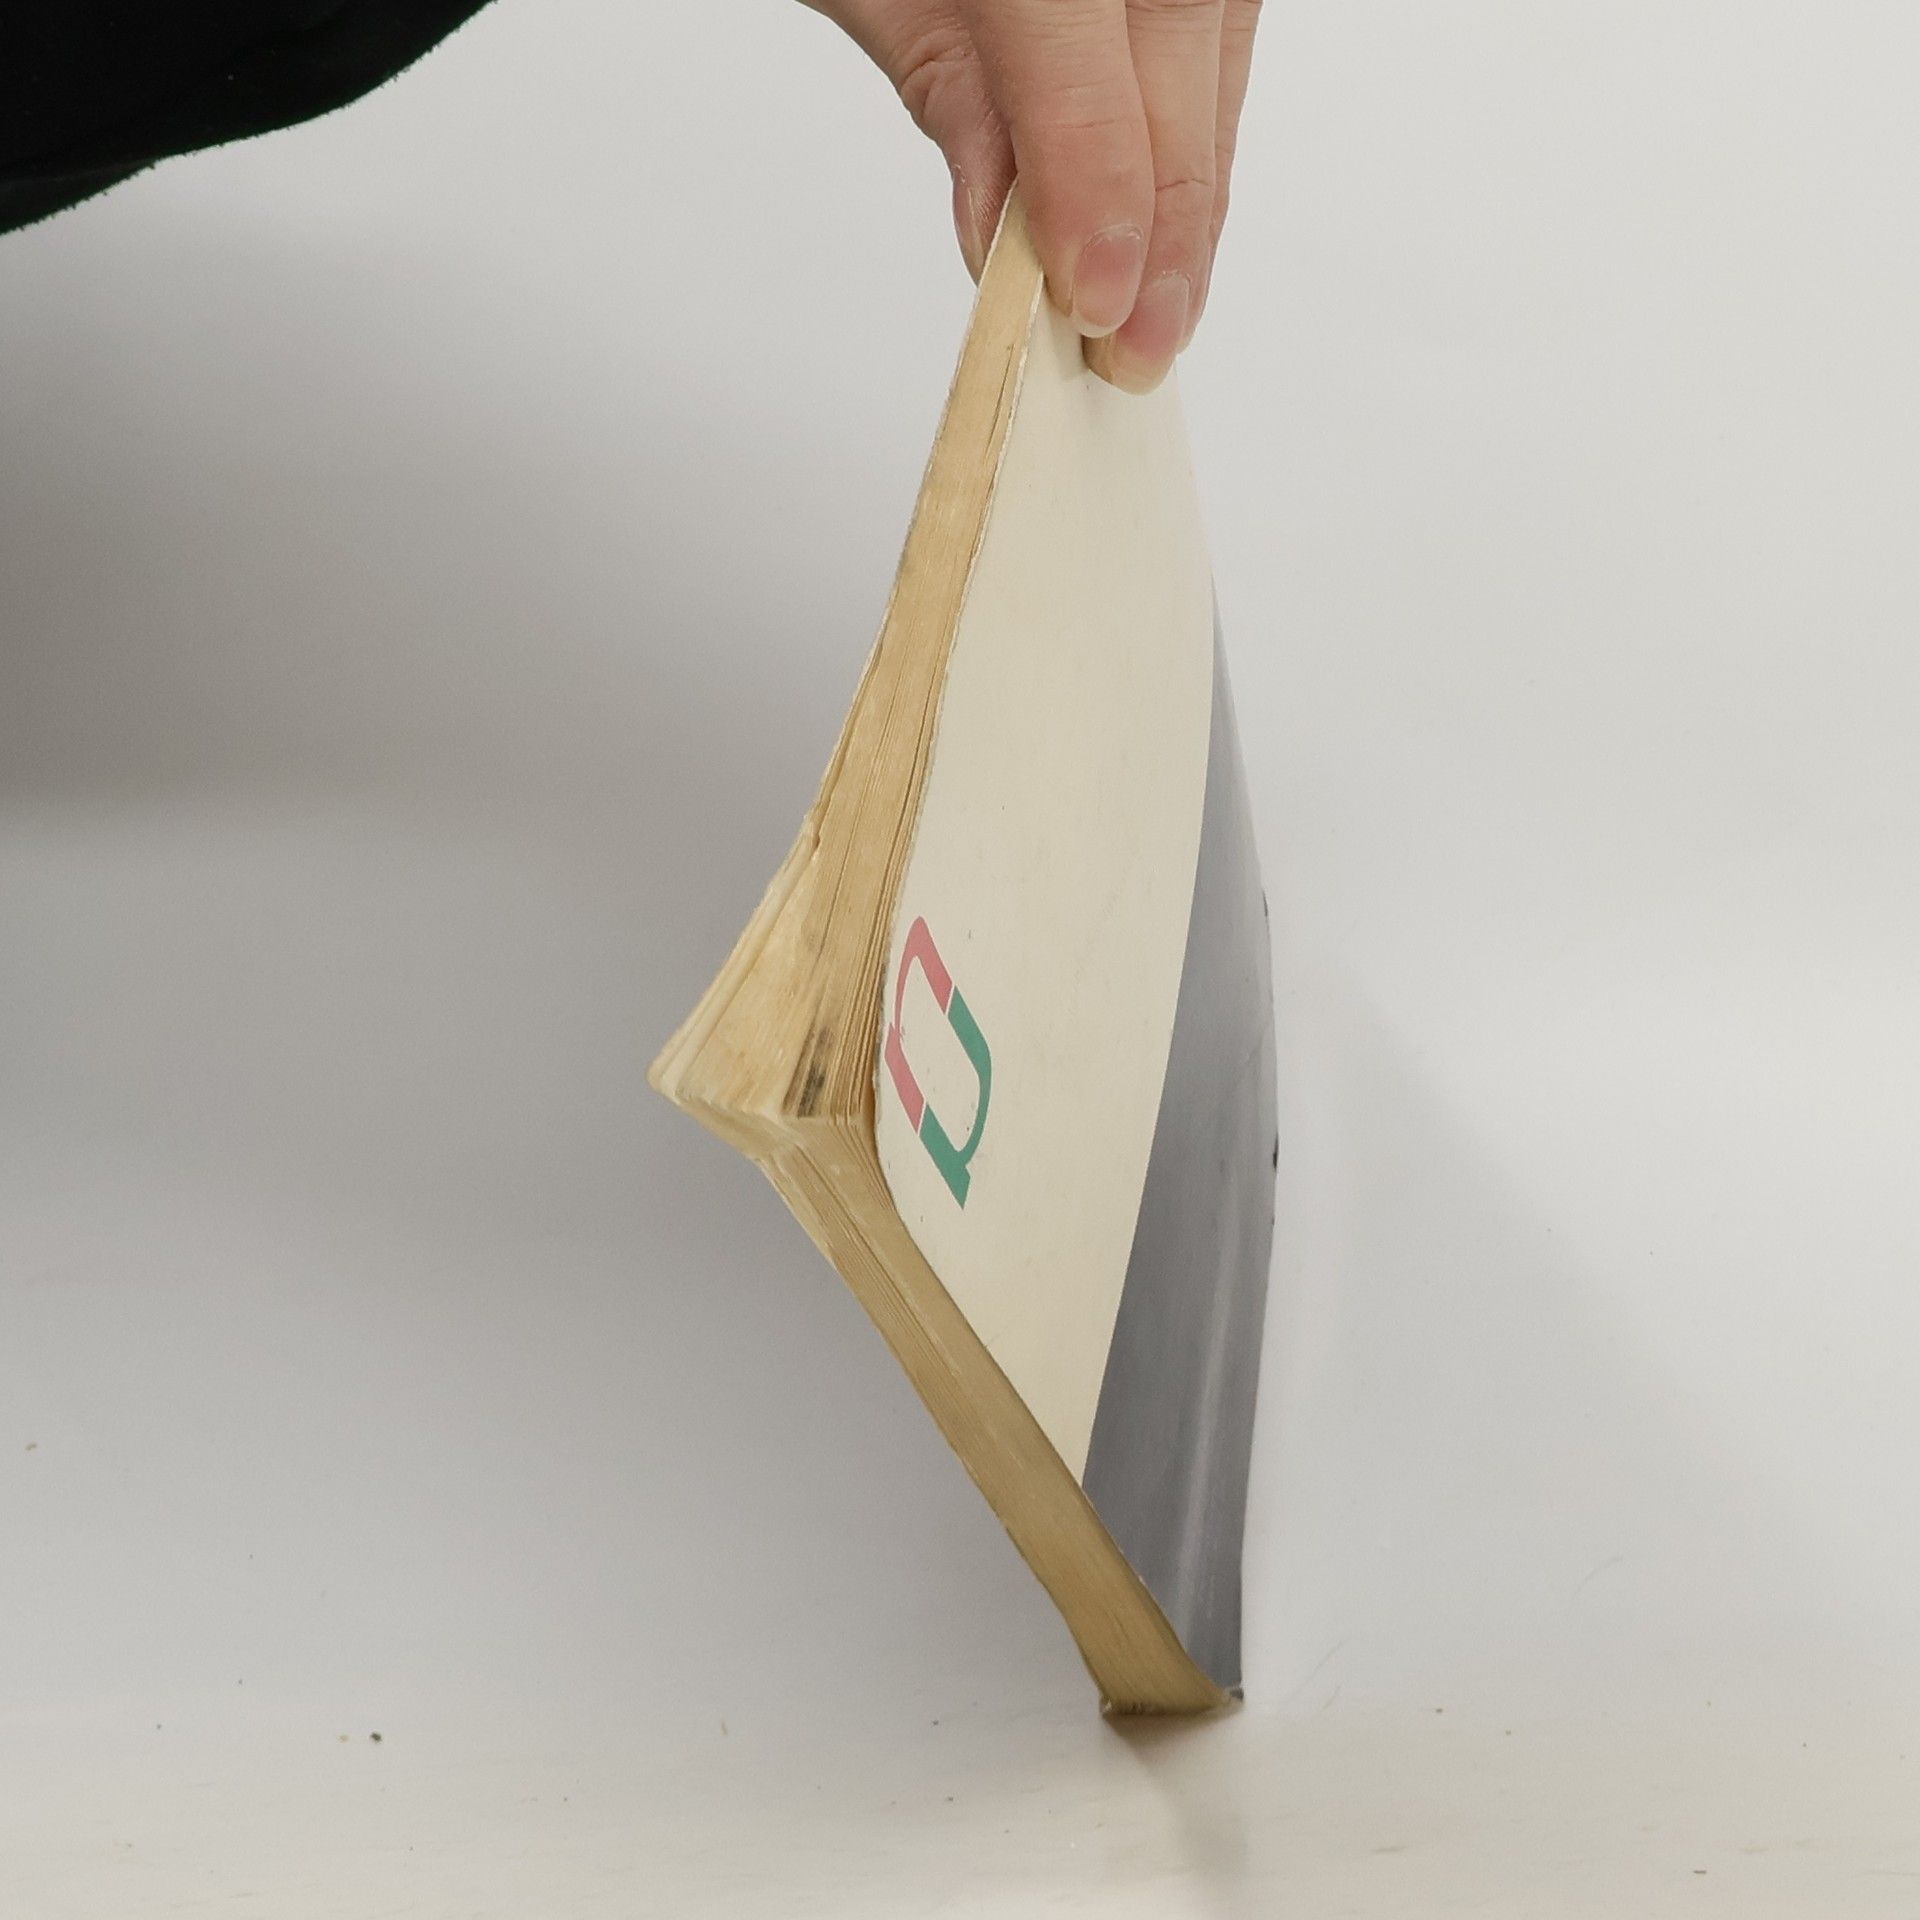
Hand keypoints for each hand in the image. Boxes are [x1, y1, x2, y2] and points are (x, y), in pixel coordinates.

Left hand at [804, 0, 1260, 392]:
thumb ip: (947, 82)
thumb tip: (1004, 232)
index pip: (1080, 61)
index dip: (1097, 189)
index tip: (1098, 304)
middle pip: (1179, 57)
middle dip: (1168, 222)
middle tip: (1142, 347)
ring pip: (1218, 52)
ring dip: (1196, 194)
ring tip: (1166, 308)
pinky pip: (1218, 29)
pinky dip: (1194, 130)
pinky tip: (1174, 220)